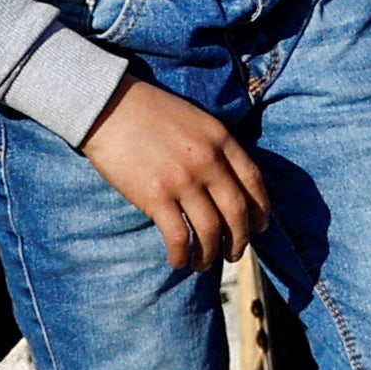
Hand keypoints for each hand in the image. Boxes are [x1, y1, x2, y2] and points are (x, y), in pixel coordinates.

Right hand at [77, 72, 270, 275]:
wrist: (109, 106)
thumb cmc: (150, 111)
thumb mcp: (196, 120)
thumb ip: (214, 147)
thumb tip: (226, 182)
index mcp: (221, 139)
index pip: (253, 181)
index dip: (261, 209)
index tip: (260, 227)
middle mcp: (208, 161)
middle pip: (237, 211)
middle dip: (240, 239)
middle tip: (235, 254)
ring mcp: (183, 180)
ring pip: (210, 229)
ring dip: (211, 253)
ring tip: (205, 263)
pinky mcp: (155, 196)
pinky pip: (179, 236)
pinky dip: (182, 254)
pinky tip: (179, 260)